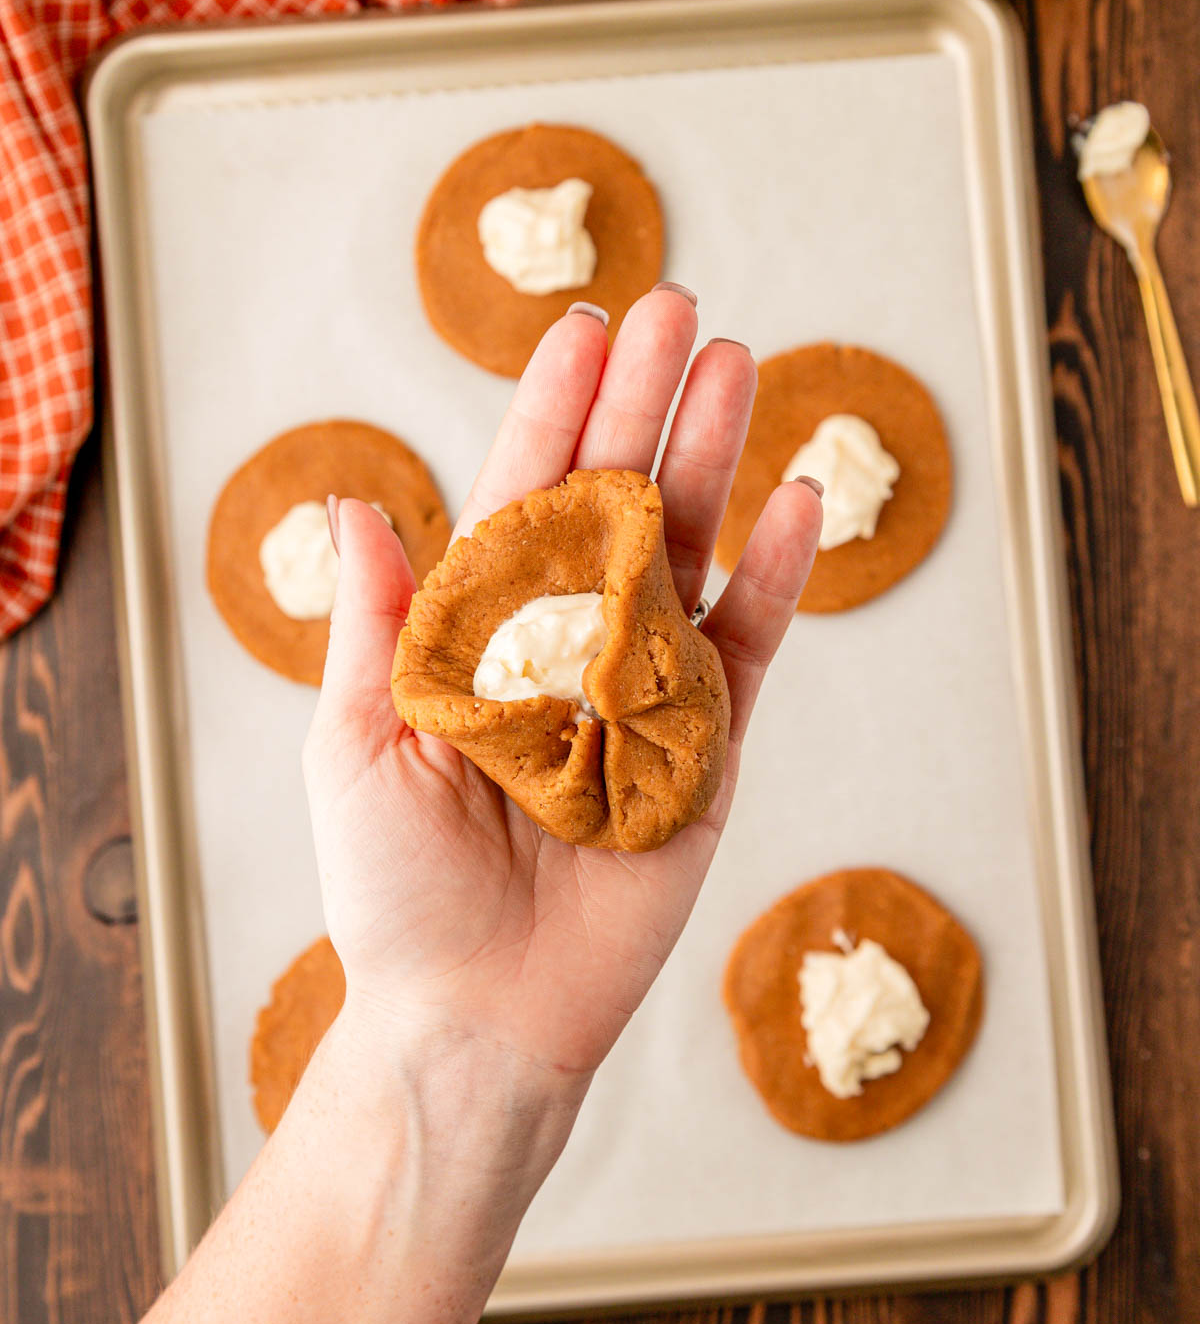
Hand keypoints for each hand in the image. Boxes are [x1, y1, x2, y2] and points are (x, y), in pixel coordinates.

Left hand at [304, 288, 820, 1111]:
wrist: (476, 1015)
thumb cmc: (395, 891)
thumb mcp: (357, 745)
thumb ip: (375, 625)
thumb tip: (358, 505)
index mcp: (480, 633)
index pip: (521, 495)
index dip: (554, 411)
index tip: (585, 326)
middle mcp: (565, 645)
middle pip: (614, 500)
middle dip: (644, 403)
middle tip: (680, 308)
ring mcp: (642, 691)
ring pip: (686, 552)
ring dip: (712, 458)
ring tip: (737, 362)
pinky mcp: (707, 752)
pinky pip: (747, 651)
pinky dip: (776, 578)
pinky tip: (794, 500)